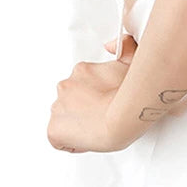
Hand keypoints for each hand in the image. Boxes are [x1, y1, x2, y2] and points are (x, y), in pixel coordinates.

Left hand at [47, 34, 138, 153]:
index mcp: (80, 72)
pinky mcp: (54, 130)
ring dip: (77, 123)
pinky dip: (71, 142)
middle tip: (104, 114)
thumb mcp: (132, 61)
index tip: (105, 101)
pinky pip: (59, 139)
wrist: (123, 116)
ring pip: (64, 118)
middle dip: (85, 108)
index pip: (81, 86)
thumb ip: (124, 47)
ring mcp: (57, 108)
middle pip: (71, 101)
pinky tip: (89, 138)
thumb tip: (111, 45)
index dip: (95, 96)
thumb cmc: (129, 94)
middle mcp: (65, 87)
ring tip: (98, 127)